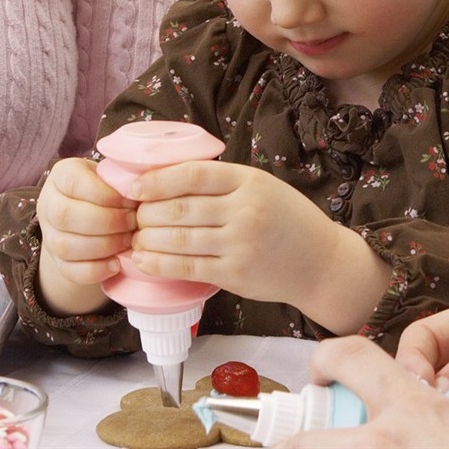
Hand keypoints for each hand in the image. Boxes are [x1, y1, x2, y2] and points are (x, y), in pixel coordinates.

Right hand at [36, 158, 135, 314]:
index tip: (129, 200)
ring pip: (66, 245)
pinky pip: (70, 271)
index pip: (73, 181)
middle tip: (132, 222)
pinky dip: (95, 270)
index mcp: (61, 175)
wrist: (90, 215)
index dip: (103, 193)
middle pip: (65, 215)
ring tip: (128, 241)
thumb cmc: (109, 189)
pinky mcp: (57, 262)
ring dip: (103, 245)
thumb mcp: (112, 175)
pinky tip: (116, 264)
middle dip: (106, 221)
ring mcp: (49, 236)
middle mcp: (48, 205)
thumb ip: (122, 178)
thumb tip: (142, 191)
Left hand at [129, 161, 388, 328]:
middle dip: (145, 212)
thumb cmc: (286, 219)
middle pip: (179, 208)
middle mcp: (244, 210)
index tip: (132, 186)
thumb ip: (222, 180)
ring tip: (130, 237)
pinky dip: (159, 264)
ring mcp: (240, 244)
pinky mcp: (235, 274)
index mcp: (248, 180)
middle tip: (127, 215)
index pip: (192, 174)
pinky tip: (142, 260)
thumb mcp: (261, 185)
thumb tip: (166, 175)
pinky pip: (187, 267)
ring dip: (146, 238)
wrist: (321, 262)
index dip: (156, 179)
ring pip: (178, 238)